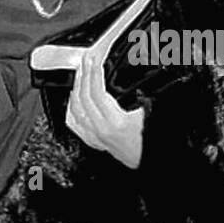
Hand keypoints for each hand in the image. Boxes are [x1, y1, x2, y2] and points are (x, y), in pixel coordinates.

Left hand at [65, 42, 144, 167]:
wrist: (148, 162)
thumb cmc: (150, 142)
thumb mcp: (151, 115)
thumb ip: (146, 96)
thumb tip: (152, 74)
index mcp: (115, 123)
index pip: (97, 92)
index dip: (93, 74)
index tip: (94, 60)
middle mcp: (101, 130)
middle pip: (84, 97)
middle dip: (84, 75)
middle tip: (86, 60)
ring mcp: (95, 137)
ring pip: (76, 109)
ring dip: (76, 88)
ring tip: (79, 73)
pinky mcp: (94, 141)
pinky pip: (74, 123)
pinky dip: (71, 107)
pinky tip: (72, 97)